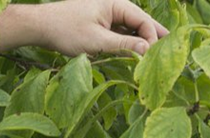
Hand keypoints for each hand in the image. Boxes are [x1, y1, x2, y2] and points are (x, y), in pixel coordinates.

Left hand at [35, 0, 168, 55]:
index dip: (152, 39)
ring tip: (154, 60)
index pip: (144, 21)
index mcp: (116, 4)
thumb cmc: (66, 30)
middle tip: (168, 56)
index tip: (154, 58)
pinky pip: (120, 35)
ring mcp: (108, 16)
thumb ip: (124, 45)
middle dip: (152, 39)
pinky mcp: (101, 25)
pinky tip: (134, 57)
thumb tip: (148, 50)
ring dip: (140, 44)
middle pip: (140, 24)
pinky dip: (127, 45)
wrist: (40, 27)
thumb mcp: (97, 41)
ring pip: (131, 30)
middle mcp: (115, 7)